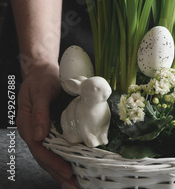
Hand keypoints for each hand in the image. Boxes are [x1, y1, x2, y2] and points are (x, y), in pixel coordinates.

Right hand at [16, 63, 78, 187]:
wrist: (42, 70)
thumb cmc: (41, 78)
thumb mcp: (40, 91)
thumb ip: (40, 112)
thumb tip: (39, 135)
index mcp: (27, 123)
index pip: (39, 149)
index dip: (52, 161)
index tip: (66, 170)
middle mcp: (33, 131)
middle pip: (43, 157)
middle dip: (58, 172)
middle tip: (73, 185)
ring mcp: (40, 131)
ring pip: (49, 155)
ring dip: (60, 170)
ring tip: (74, 183)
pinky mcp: (49, 129)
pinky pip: (54, 147)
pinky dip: (62, 158)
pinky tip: (72, 166)